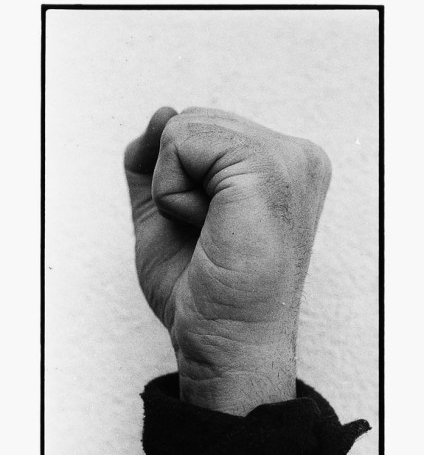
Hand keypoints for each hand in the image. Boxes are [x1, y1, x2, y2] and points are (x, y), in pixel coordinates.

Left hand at [125, 107, 330, 414]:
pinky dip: (172, 192)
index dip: (181, 181)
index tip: (213, 233)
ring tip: (212, 234)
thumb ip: (159, 159)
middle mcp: (296, 157)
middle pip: (194, 121)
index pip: (204, 130)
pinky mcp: (268, 168)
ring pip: (183, 128)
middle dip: (178, 180)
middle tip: (211, 236)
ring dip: (174, 189)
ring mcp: (288, 159)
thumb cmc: (204, 291)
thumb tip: (162, 111)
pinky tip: (207, 229)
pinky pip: (182, 141)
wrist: (225, 343)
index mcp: (284, 167)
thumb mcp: (167, 211)